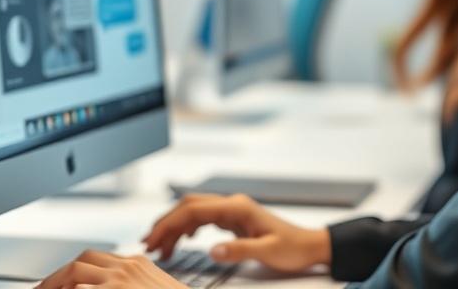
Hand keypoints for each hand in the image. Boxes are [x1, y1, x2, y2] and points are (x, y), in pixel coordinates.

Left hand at [37, 250, 184, 287]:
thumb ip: (132, 285)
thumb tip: (94, 286)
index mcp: (137, 265)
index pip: (93, 260)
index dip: (69, 273)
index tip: (55, 287)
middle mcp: (128, 267)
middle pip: (81, 262)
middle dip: (55, 278)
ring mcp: (122, 280)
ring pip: (76, 271)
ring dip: (54, 284)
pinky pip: (82, 288)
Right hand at [142, 193, 331, 273]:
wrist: (309, 245)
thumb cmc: (292, 247)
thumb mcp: (267, 252)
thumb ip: (239, 250)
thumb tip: (212, 250)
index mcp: (237, 208)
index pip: (193, 210)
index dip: (169, 224)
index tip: (153, 241)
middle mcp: (233, 204)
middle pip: (189, 206)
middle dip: (166, 223)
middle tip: (148, 245)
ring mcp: (233, 210)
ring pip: (194, 212)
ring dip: (175, 227)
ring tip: (160, 248)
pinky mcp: (234, 219)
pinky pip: (204, 219)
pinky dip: (188, 228)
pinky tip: (184, 241)